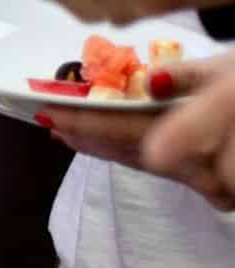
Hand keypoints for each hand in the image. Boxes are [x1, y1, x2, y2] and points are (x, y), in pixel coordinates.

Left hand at [39, 52, 234, 210]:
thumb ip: (193, 77)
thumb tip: (151, 83)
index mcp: (220, 115)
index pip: (136, 126)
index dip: (90, 121)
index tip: (52, 113)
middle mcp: (213, 162)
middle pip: (135, 151)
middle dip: (89, 136)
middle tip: (50, 121)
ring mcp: (217, 183)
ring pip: (147, 164)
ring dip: (106, 148)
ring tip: (67, 132)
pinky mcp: (217, 191)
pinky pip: (167, 171)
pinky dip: (133, 155)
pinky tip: (107, 145)